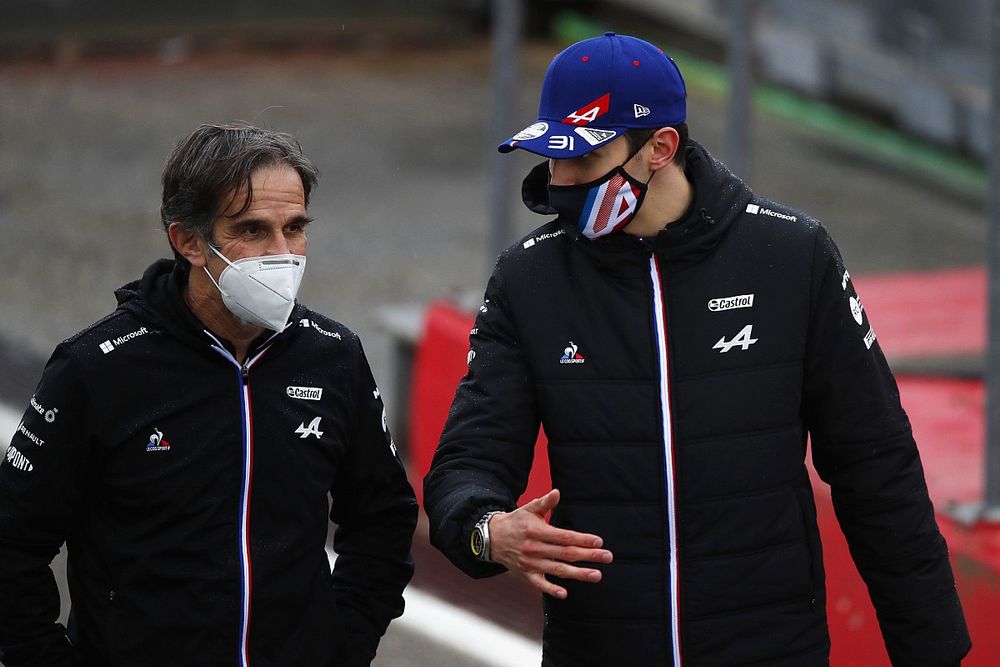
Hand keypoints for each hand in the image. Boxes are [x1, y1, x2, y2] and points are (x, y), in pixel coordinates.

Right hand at [487, 488, 612, 598]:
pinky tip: (565, 593)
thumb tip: (557, 492)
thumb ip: (544, 503)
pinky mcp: (526, 575)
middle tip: (607, 557)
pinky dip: (551, 590)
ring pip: (557, 570)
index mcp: (537, 531)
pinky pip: (540, 584)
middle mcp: (535, 548)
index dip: (582, 539)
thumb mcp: (528, 509)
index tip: (598, 541)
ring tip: (597, 575)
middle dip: (588, 555)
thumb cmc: (515, 522)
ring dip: (578, 574)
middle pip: (566, 553)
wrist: (491, 538)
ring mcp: (530, 563)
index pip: (564, 536)